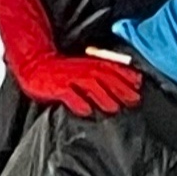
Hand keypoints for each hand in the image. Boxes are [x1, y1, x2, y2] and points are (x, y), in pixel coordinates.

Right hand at [11, 48, 141, 117]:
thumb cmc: (66, 70)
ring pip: (90, 87)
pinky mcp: (58, 88)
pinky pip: (70, 96)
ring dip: (103, 97)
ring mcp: (71, 79)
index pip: (115, 69)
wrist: (37, 65)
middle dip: (121, 90)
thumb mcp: (88, 67)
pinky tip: (86, 111)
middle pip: (106, 80)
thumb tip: (135, 80)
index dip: (128, 77)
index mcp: (93, 65)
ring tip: (113, 108)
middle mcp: (85, 71)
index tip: (139, 86)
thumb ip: (108, 73)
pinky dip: (78, 103)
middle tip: (133, 100)